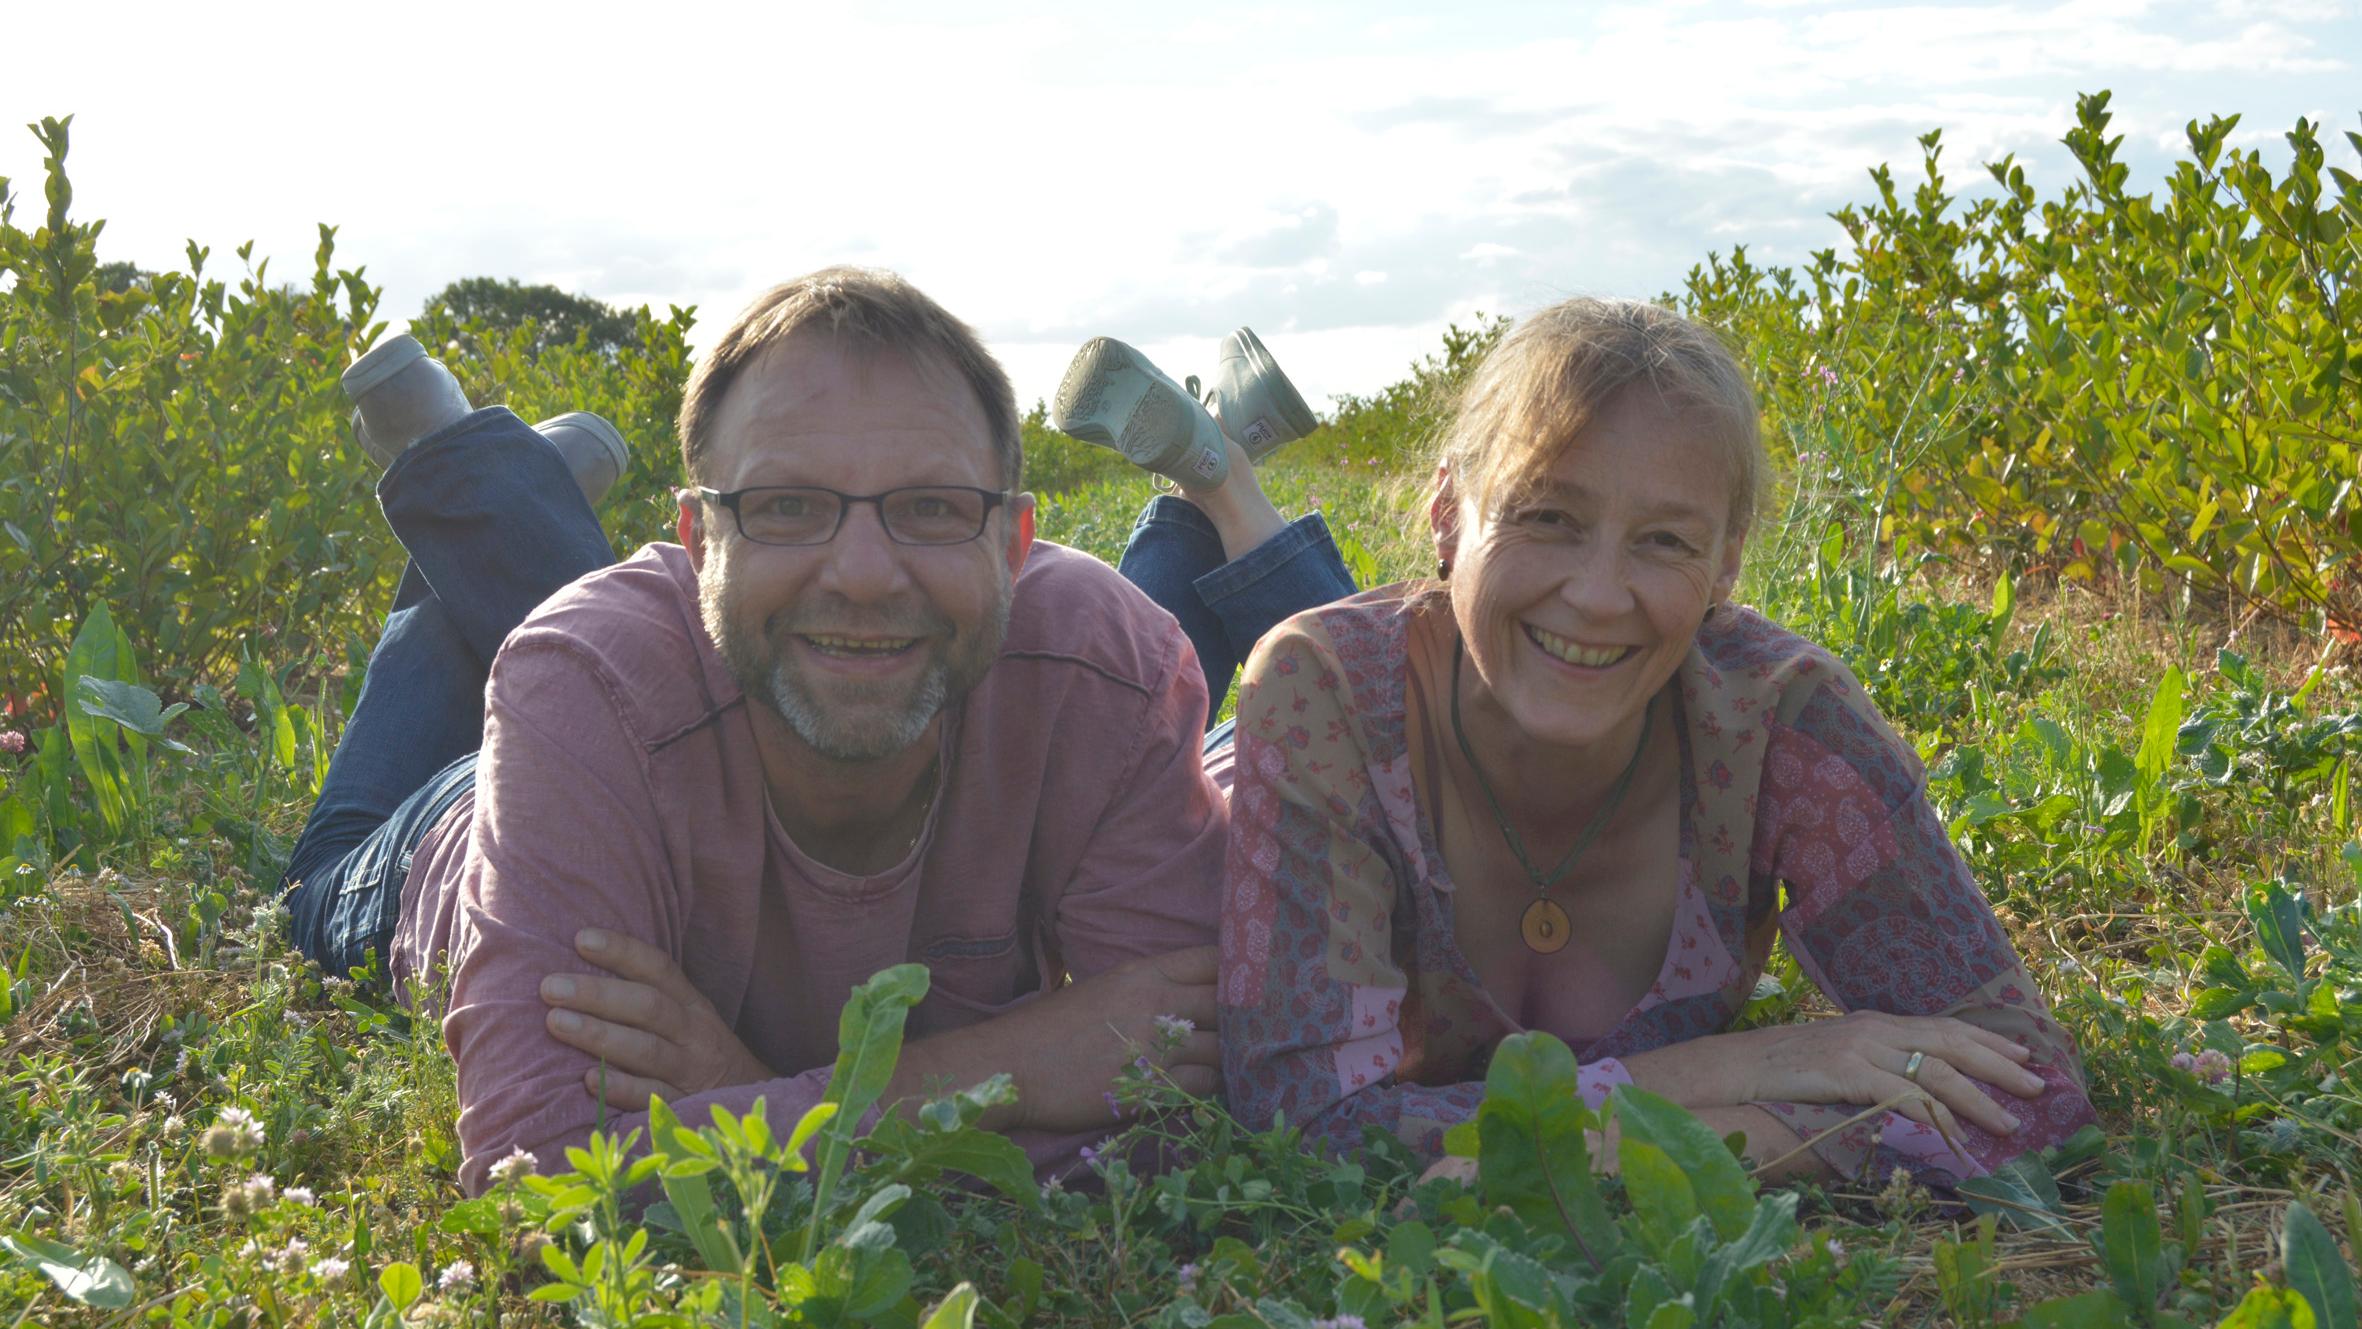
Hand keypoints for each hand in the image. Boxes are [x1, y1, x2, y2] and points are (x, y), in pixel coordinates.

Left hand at [540, 928, 773, 1109]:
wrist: (751, 1100)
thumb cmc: (699, 1053)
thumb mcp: (688, 1018)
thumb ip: (648, 997)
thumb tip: (582, 971)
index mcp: (692, 1005)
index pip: (658, 969)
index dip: (622, 951)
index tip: (581, 938)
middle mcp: (694, 1033)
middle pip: (648, 1006)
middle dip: (598, 994)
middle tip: (551, 987)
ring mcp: (691, 1071)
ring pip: (646, 1049)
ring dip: (599, 1035)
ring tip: (555, 1022)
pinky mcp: (685, 1107)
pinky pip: (652, 1097)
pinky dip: (621, 1088)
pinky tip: (588, 1080)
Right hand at [896, 945, 1220, 1133]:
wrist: (1009, 1066)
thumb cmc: (1050, 1028)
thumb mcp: (1101, 989)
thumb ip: (1147, 990)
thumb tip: (1189, 998)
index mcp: (1143, 973)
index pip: (1213, 960)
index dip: (1238, 974)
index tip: (1250, 987)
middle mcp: (1155, 1003)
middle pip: (1228, 1003)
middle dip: (1245, 1018)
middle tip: (1255, 1031)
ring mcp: (1154, 1047)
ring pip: (1223, 1047)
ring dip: (1230, 1057)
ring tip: (1233, 1064)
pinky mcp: (1149, 1088)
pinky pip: (1204, 1085)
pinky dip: (1210, 1087)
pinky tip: (1202, 1087)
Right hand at [1621, 1011, 2048, 1142]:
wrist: (1734, 1066)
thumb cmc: (1781, 1068)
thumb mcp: (1834, 1057)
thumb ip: (1871, 1064)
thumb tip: (1910, 1087)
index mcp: (1875, 1022)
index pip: (1943, 1027)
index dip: (1988, 1041)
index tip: (2025, 1054)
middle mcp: (1874, 1028)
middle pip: (1951, 1042)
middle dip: (1999, 1064)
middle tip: (2038, 1084)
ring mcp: (1861, 1048)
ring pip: (1936, 1070)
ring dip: (1979, 1098)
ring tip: (2010, 1120)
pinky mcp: (1846, 1073)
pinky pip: (1901, 1094)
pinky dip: (1932, 1114)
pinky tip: (1954, 1132)